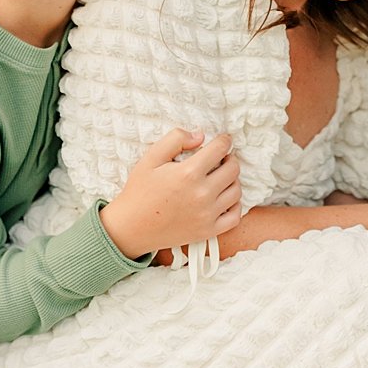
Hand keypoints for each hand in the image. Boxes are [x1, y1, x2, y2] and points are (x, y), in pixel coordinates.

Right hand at [100, 129, 240, 258]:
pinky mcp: (208, 231)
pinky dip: (235, 205)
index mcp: (188, 173)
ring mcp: (207, 215)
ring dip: (233, 180)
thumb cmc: (140, 190)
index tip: (224, 140)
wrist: (131, 227)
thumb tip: (200, 136)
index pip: (220, 149)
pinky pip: (235, 216)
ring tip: (221, 177)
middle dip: (230, 159)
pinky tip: (224, 198)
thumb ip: (176, 139)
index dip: (224, 141)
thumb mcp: (151, 157)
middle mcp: (202, 194)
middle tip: (221, 158)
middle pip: (233, 169)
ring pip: (236, 191)